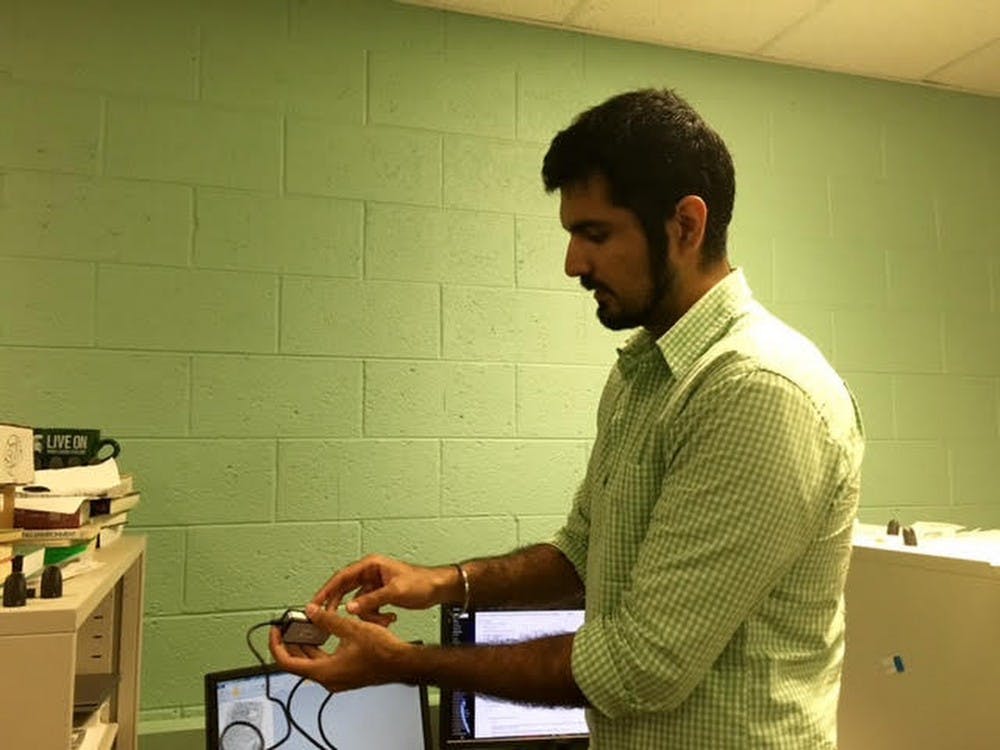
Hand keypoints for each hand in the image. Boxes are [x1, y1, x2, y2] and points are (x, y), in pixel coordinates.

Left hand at [269, 603, 412, 692]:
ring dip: (305, 644)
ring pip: (311, 661)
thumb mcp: (352, 629)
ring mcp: (336, 678)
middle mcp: (327, 679)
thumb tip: (311, 612)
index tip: (276, 631)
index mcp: (324, 671)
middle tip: (288, 626)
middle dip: (290, 642)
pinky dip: (318, 648)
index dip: (277, 645)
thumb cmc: (383, 652)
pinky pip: (323, 662)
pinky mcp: (344, 673)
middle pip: (297, 662)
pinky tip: (323, 633)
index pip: (287, 662)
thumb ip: (328, 620)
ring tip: (304, 626)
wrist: (403, 663)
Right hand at [312, 554, 455, 626]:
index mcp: (371, 565)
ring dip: (368, 615)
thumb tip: (349, 608)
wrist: (439, 588)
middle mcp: (370, 573)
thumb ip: (370, 600)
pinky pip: (369, 608)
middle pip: (346, 589)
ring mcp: (375, 584)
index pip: (341, 577)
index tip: (315, 603)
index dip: (326, 590)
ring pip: (358, 603)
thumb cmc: (422, 582)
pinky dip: (376, 616)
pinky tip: (389, 618)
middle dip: (342, 605)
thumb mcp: (394, 592)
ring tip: (383, 619)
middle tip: (329, 618)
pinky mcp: (380, 595)